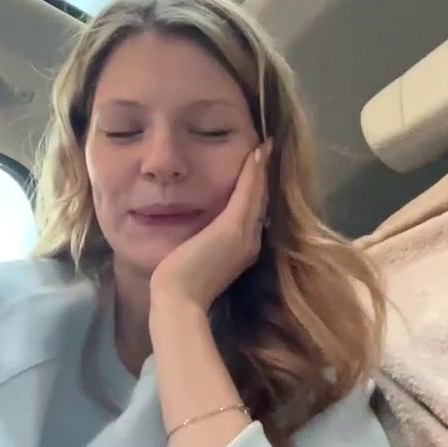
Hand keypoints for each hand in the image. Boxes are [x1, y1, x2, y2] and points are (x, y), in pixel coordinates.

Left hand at [150, 140, 269, 314]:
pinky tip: (259, 151)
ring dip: (263, 168)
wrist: (178, 300)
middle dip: (265, 176)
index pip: (254, 213)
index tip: (261, 168)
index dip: (259, 190)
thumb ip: (203, 242)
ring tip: (266, 146)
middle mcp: (250, 241)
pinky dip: (255, 171)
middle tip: (268, 150)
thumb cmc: (180, 284)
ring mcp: (245, 235)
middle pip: (261, 201)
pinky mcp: (233, 228)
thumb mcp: (196, 256)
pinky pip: (249, 192)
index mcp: (243, 249)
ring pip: (259, 194)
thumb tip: (200, 231)